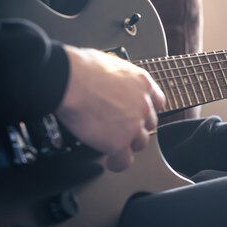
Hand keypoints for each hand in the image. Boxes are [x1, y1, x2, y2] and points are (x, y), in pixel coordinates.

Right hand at [56, 45, 165, 171]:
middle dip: (137, 127)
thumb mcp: (111, 63)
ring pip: (140, 142)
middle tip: (123, 129)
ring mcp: (133, 124)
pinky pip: (124, 160)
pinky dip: (118, 163)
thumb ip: (119, 79)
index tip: (140, 114)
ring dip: (128, 144)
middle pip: (149, 123)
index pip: (157, 101)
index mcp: (141, 82)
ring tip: (116, 146)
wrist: (69, 81)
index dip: (147, 110)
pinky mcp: (119, 142)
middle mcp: (143, 104)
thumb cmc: (81, 68)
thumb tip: (111, 83)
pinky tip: (111, 161)